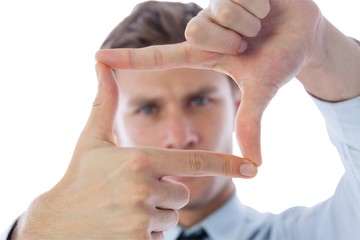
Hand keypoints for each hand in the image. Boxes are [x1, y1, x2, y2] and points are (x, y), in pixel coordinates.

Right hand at [13, 63, 255, 239]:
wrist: (54, 222)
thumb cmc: (78, 177)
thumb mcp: (92, 138)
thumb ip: (104, 103)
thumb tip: (100, 65)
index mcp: (139, 159)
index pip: (195, 162)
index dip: (226, 164)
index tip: (251, 167)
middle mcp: (143, 188)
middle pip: (180, 193)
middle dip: (164, 193)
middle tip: (131, 192)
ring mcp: (140, 219)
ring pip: (170, 217)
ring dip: (154, 214)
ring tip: (122, 210)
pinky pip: (160, 237)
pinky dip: (147, 233)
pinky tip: (121, 227)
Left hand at [95, 0, 321, 165]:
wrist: (305, 34)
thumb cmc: (280, 60)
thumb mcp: (261, 91)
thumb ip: (251, 123)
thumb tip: (255, 165)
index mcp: (204, 55)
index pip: (159, 57)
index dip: (129, 60)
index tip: (98, 59)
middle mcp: (204, 30)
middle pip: (195, 31)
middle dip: (231, 40)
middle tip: (250, 44)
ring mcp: (215, 8)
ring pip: (218, 12)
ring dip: (249, 24)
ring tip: (260, 26)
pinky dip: (259, 5)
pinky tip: (266, 7)